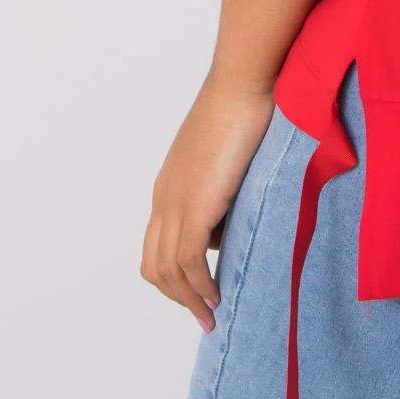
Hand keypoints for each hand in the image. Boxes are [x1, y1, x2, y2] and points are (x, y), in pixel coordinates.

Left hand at [140, 75, 275, 330]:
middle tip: (205, 314)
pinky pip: (189, 261)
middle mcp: (165, 198)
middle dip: (177, 295)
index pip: (159, 244)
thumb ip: (226, 188)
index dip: (177, 274)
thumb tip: (234, 220)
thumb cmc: (245, 107)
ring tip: (212, 314)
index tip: (200, 292)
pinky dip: (200, 285)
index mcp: (169, 186)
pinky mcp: (195, 206)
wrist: (242, 84)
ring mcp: (176, 203)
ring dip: (189, 298)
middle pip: (154, 264)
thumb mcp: (228, 156)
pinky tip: (216, 295)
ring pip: (168, 270)